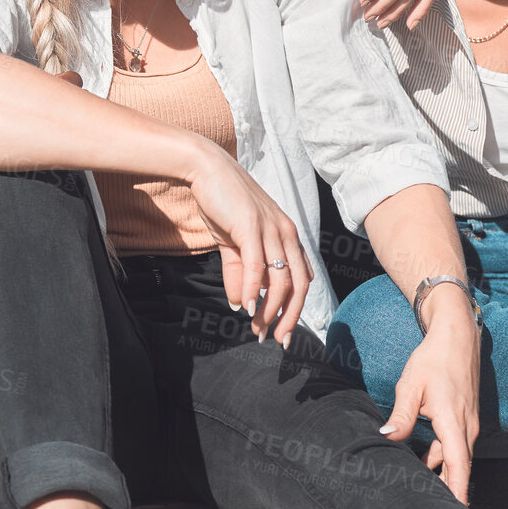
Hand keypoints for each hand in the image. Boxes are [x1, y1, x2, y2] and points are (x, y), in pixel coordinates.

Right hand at [187, 148, 311, 345]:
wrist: (206, 169)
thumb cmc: (222, 203)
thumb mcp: (232, 242)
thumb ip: (238, 273)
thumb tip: (238, 304)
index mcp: (287, 235)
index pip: (301, 279)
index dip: (295, 308)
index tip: (283, 331)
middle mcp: (286, 233)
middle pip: (298, 284)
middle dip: (289, 316)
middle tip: (277, 340)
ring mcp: (271, 229)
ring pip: (279, 279)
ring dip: (269, 308)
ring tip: (257, 328)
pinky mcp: (251, 226)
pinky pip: (257, 265)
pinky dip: (252, 289)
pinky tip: (245, 306)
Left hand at [380, 287, 481, 503]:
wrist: (457, 336)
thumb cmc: (433, 359)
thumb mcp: (410, 385)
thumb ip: (401, 415)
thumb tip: (387, 438)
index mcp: (453, 421)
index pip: (459, 465)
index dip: (458, 491)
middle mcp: (466, 427)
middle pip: (458, 467)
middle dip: (449, 490)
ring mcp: (468, 423)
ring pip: (455, 456)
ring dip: (442, 473)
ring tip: (421, 490)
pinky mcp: (464, 418)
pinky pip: (454, 445)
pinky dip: (442, 457)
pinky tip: (423, 463)